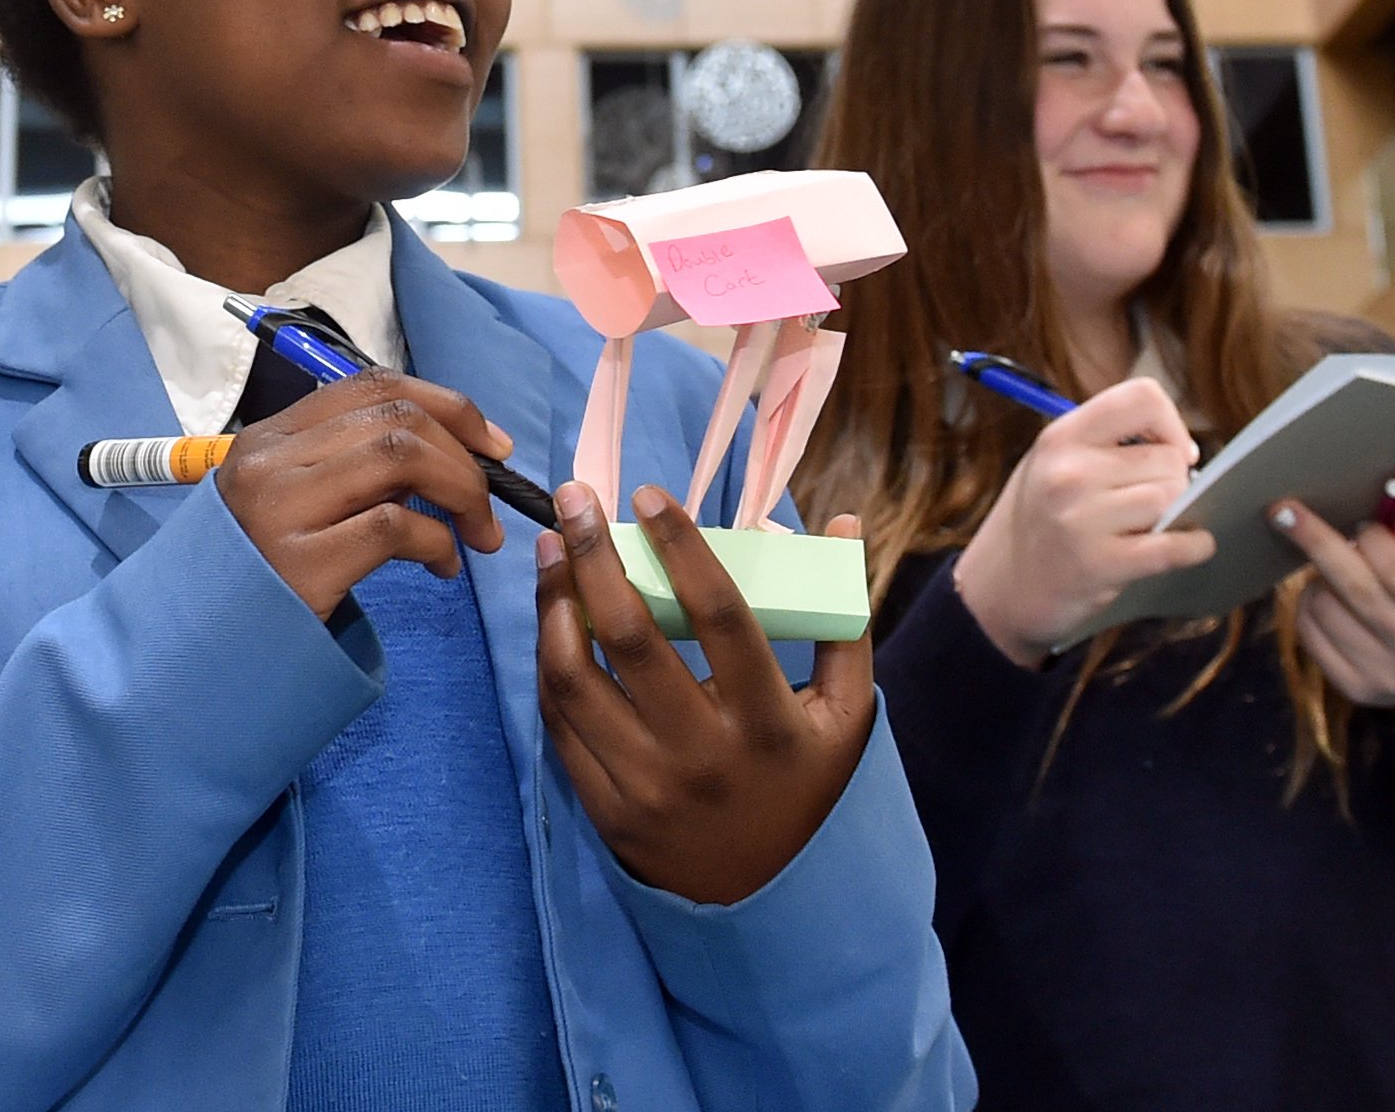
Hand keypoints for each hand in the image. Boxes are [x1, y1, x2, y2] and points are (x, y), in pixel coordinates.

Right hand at [213, 368, 511, 618]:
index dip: (447, 406)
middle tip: (488, 506)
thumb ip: (349, 470)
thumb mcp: (292, 503)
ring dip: (461, 492)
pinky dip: (437, 541)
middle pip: (396, 418)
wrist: (199, 646)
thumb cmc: (260, 575)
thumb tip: (447, 456)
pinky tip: (442, 567)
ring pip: (399, 457)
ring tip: (476, 535)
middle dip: (464, 457)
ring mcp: (280, 510)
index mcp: (270, 437)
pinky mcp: (299, 564)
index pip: (372, 386)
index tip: (492, 443)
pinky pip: (393, 527)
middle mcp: (270, 462)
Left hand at [535, 482, 875, 906]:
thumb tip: (843, 523)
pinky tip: (551, 621)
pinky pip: (560, 723)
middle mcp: (703, 752)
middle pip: (632, 636)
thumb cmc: (805, 785)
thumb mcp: (846, 715)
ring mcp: (646, 785)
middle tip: (574, 501)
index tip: (648, 495)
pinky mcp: (604, 809)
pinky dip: (548, 665)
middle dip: (595, 555)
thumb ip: (843, 620)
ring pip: (577, 679)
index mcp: (768, 721)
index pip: (719, 614)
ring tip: (551, 554)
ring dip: (553, 605)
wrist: (762, 898)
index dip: (680, 546)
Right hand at [952, 378, 1211, 667]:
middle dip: (1171, 481)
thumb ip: (1104, 444)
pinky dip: (1195, 547)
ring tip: (1148, 527)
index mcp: (1061, 438)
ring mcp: (1082, 519)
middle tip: (1146, 503)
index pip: (1141, 397)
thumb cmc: (1038, 523)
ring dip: (1176, 515)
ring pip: (1172, 498)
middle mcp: (1069, 472)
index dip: (1169, 422)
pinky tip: (1189, 547)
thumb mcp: (1051, 464)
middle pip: (1168, 458)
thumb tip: (1181, 450)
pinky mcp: (1101, 564)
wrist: (998, 591)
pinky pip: (1175, 545)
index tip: (1171, 449)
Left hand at [1275, 501, 1394, 732]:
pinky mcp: (1354, 688)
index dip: (1374, 542)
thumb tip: (1363, 506)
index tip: (1363, 525)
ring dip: (1318, 577)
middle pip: (1354, 588)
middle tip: (1287, 511)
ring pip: (1324, 606)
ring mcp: (1385, 677)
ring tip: (1337, 572)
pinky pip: (1308, 632)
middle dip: (1317, 541)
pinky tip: (1326, 598)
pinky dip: (1309, 605)